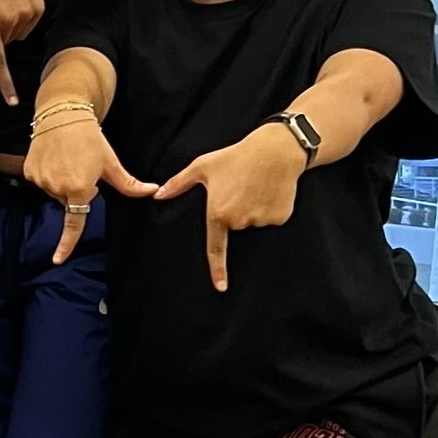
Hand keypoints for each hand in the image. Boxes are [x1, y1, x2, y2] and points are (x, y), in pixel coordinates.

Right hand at [23, 108, 155, 264]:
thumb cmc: (90, 136)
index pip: (74, 222)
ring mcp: (40, 180)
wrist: (62, 112)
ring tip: (67, 158)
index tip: (57, 260)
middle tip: (82, 166)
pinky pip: (41, 181)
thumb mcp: (110, 161)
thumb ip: (128, 183)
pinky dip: (48, 173)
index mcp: (79, 188)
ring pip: (55, 191)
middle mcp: (57, 187)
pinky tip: (54, 156)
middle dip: (76, 189)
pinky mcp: (29, 172)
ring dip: (62, 181)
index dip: (66, 244)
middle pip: (69, 201)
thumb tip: (152, 192)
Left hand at [157, 128, 302, 293]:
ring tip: (254, 186)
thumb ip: (178, 184)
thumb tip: (158, 195)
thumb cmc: (236, 156)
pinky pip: (270, 218)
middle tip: (239, 188)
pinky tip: (269, 190)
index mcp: (219, 213)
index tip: (221, 287)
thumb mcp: (202, 166)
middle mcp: (240, 220)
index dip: (218, 270)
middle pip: (235, 226)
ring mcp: (262, 220)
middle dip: (235, 211)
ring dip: (253, 209)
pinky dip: (269, 208)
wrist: (276, 149)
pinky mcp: (280, 217)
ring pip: (254, 222)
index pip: (215, 248)